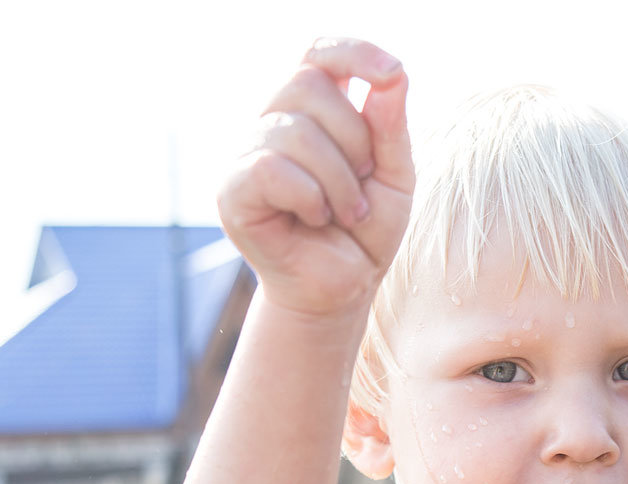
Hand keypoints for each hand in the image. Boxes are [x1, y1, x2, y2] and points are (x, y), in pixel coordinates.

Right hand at [218, 38, 413, 318]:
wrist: (344, 288)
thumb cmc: (366, 232)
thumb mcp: (394, 177)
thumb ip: (391, 128)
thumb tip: (392, 75)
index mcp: (315, 112)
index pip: (319, 53)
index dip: (351, 51)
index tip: (391, 71)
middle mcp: (274, 122)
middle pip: (308, 84)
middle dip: (354, 138)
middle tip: (363, 183)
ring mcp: (247, 154)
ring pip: (294, 130)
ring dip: (338, 180)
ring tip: (346, 213)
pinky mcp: (232, 190)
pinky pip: (271, 168)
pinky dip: (309, 196)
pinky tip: (315, 219)